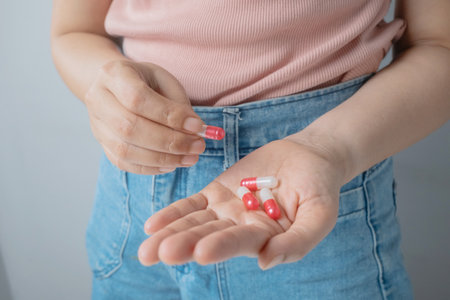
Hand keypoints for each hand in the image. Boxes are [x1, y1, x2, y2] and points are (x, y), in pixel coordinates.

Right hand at [85, 60, 205, 173]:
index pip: (138, 98)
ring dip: (163, 158)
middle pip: (130, 127)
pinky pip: (124, 163)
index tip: (198, 126)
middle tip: (198, 146)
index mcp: (114, 74)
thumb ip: (178, 105)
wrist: (116, 87)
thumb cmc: (146, 82)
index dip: (169, 115)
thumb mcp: (164, 81)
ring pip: (125, 150)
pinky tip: (172, 164)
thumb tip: (195, 132)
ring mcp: (97, 125)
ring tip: (190, 158)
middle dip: (169, 141)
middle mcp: (98, 99)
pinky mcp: (102, 145)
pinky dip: (151, 168)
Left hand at [138, 138, 346, 269]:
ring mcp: (226, 210)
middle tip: (157, 254)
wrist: (309, 158)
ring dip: (170, 233)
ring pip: (194, 223)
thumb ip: (298, 241)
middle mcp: (240, 228)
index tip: (201, 252)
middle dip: (183, 245)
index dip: (222, 246)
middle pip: (208, 237)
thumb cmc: (320, 188)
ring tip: (147, 249)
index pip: (239, 243)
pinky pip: (192, 205)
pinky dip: (173, 213)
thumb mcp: (320, 215)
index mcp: (265, 237)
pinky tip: (152, 225)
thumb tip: (265, 262)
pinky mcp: (217, 192)